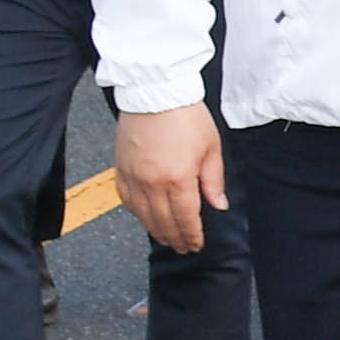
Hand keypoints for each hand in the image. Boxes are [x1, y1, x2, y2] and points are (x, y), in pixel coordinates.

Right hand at [117, 103, 227, 252]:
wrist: (156, 93)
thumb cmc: (186, 115)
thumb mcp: (211, 148)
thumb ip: (214, 180)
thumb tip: (218, 205)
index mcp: (178, 178)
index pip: (186, 218)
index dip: (191, 235)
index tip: (196, 244)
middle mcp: (152, 182)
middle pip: (163, 221)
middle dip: (175, 238)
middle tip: (183, 247)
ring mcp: (133, 176)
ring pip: (142, 214)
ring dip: (155, 229)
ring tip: (166, 237)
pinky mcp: (120, 168)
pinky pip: (126, 199)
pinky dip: (136, 212)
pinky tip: (145, 216)